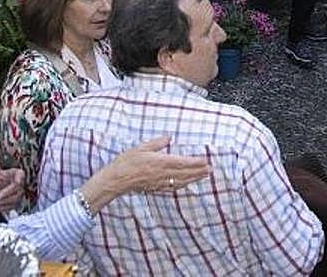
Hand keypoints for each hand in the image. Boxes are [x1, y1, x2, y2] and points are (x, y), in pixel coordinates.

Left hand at [0, 156, 23, 214]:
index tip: (16, 183)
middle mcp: (22, 184)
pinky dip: (7, 208)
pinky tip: (0, 208)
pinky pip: (14, 207)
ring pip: (16, 200)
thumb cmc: (0, 180)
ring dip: (6, 202)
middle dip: (7, 195)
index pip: (20, 178)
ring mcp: (21, 194)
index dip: (18, 181)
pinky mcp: (18, 202)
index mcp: (19, 174)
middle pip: (17, 191)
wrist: (0, 190)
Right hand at [92, 137, 210, 205]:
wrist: (116, 180)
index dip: (195, 162)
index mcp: (160, 162)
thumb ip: (157, 143)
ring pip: (181, 181)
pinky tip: (187, 184)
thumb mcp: (141, 148)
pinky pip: (173, 188)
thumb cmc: (126, 162)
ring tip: (204, 176)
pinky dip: (183, 185)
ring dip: (194, 179)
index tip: (206, 161)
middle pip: (185, 173)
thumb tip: (169, 137)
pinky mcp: (155, 188)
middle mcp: (162, 174)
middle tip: (211, 169)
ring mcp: (159, 183)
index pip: (182, 162)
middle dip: (199, 172)